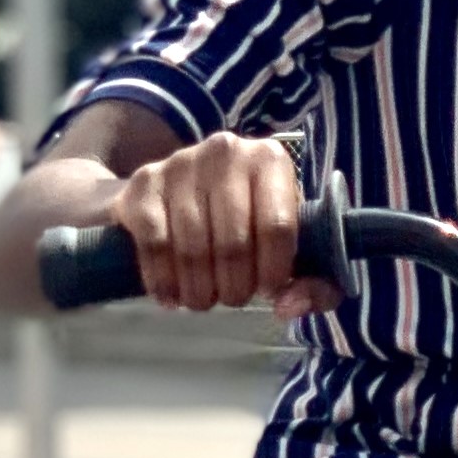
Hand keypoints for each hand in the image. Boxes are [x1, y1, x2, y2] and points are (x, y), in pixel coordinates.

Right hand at [109, 134, 340, 317]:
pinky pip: (155, 246)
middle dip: (234, 287)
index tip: (267, 291)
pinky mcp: (144, 182)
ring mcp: (181, 163)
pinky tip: (172, 295)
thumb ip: (313, 284)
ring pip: (193, 249)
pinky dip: (164, 282)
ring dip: (199, 291)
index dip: (273, 271)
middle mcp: (226, 151)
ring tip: (204, 299)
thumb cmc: (248, 221)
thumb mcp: (292, 247)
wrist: (179, 191)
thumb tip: (289, 307)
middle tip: (232, 299)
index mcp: (270, 159)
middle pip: (233, 243)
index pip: (278, 227)